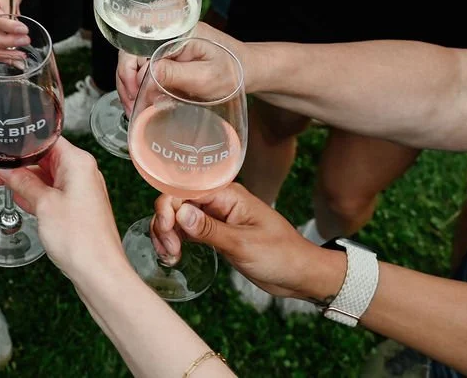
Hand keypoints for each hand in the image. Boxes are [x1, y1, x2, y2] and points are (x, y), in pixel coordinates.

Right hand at [0, 138, 123, 276]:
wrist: (99, 273)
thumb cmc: (80, 239)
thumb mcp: (42, 204)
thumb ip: (21, 182)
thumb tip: (4, 169)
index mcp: (78, 162)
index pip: (45, 140)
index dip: (19, 145)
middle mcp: (82, 172)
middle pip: (43, 158)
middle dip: (18, 166)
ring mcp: (80, 190)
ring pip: (46, 177)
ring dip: (24, 182)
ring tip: (1, 187)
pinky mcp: (77, 207)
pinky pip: (52, 193)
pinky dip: (36, 195)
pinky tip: (21, 201)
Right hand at [115, 23, 250, 113]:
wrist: (248, 70)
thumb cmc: (233, 72)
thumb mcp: (206, 77)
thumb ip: (175, 74)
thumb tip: (146, 75)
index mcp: (175, 31)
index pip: (136, 47)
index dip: (129, 73)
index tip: (134, 96)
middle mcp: (166, 33)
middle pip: (130, 54)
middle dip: (127, 83)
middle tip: (131, 108)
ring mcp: (164, 44)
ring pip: (134, 63)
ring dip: (131, 87)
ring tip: (135, 109)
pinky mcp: (166, 54)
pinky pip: (144, 68)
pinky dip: (140, 86)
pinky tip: (143, 101)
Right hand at [151, 183, 344, 301]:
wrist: (301, 275)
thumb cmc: (281, 255)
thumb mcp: (243, 245)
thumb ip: (209, 229)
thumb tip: (179, 212)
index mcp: (227, 194)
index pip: (184, 190)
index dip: (168, 209)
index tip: (168, 234)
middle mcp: (217, 201)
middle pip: (175, 203)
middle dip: (165, 224)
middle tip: (170, 251)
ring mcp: (214, 216)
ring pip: (176, 217)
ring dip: (166, 235)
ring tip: (170, 257)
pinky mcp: (213, 233)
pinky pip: (185, 231)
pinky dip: (174, 241)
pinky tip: (173, 256)